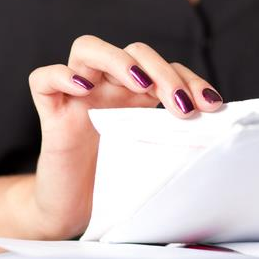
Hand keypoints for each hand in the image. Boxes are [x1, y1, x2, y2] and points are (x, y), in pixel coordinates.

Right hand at [24, 35, 223, 237]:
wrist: (74, 210)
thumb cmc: (114, 183)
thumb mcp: (153, 158)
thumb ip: (176, 139)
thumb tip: (214, 128)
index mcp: (137, 95)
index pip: (166, 68)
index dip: (190, 80)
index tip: (212, 107)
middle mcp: (109, 86)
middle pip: (134, 52)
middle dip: (162, 71)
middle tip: (180, 105)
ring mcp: (77, 94)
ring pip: (88, 48)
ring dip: (119, 60)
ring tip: (140, 85)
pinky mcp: (50, 111)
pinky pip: (43, 78)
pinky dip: (61, 75)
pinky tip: (83, 87)